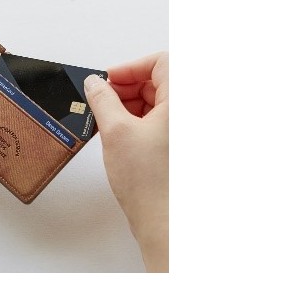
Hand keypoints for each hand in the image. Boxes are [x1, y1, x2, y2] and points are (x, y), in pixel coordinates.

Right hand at [84, 52, 168, 271]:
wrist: (166, 223)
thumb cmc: (151, 184)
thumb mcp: (116, 132)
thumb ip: (102, 100)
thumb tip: (94, 83)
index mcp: (183, 101)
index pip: (161, 62)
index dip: (130, 67)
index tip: (107, 80)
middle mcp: (189, 113)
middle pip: (159, 81)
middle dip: (127, 88)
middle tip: (102, 100)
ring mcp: (185, 131)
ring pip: (158, 101)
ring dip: (131, 105)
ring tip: (107, 121)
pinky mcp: (179, 145)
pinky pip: (160, 120)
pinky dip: (138, 120)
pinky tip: (119, 133)